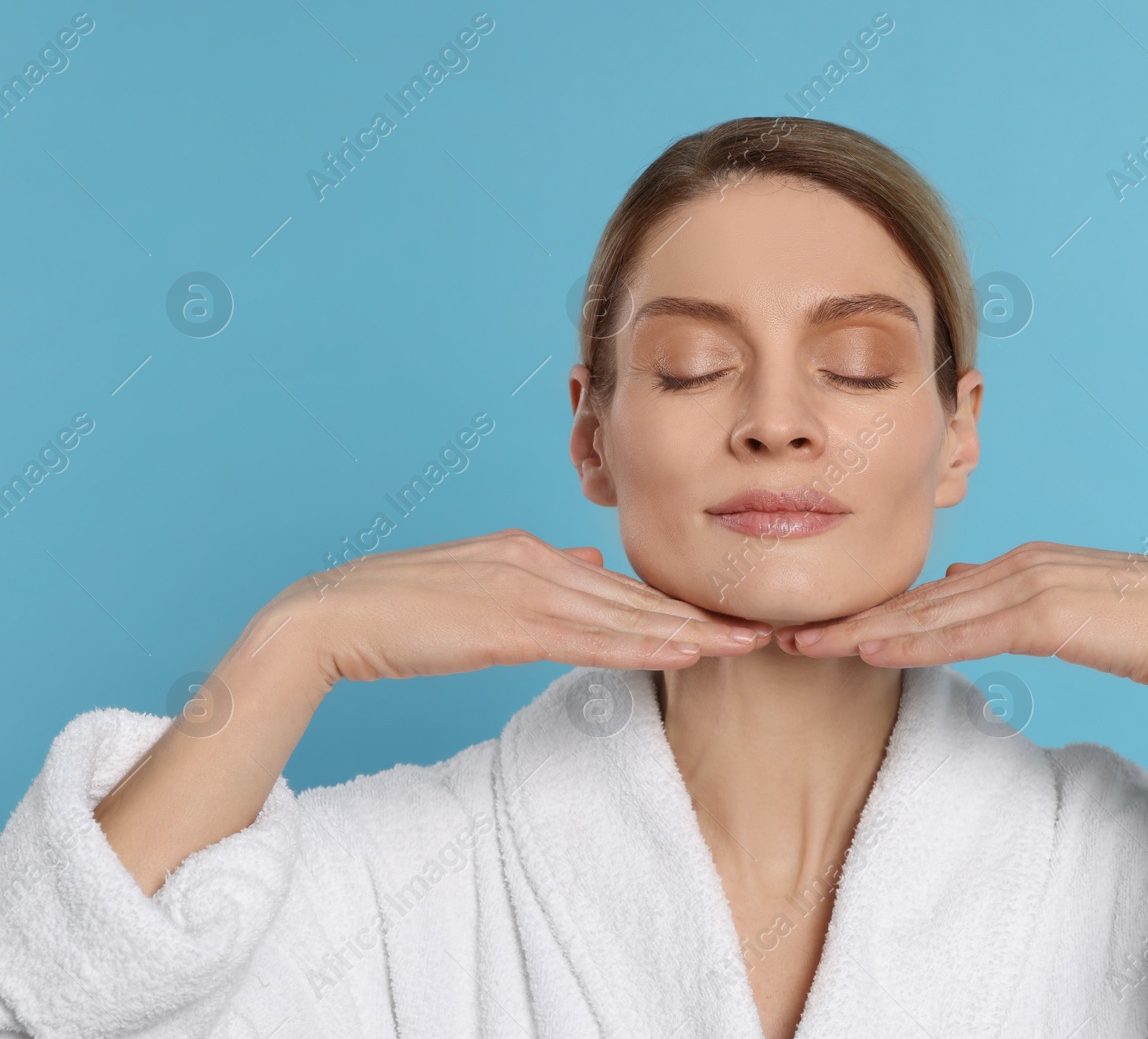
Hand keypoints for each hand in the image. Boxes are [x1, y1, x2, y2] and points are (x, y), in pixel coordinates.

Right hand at [267, 528, 773, 689]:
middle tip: (758, 629)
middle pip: (633, 598)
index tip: (718, 619)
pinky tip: (683, 654)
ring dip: (687, 634)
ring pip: (623, 618)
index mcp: (527, 551)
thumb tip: (589, 568)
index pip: (616, 585)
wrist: (332, 617)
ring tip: (740, 644)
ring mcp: (523, 590)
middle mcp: (535, 561)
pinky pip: (590, 641)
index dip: (670, 605)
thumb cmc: (396, 607)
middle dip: (699, 616)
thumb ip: (535, 575)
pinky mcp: (507, 625)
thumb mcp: (476, 580)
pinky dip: (642, 648)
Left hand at [772, 541, 1147, 697]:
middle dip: (846, 618)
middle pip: (915, 600)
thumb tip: (964, 581)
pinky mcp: (1046, 612)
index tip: (820, 627)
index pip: (931, 596)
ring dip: (861, 630)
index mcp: (1019, 566)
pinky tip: (869, 650)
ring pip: (928, 614)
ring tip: (801, 645)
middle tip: (781, 633)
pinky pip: (965, 633)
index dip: (872, 612)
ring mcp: (1028, 584)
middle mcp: (1014, 566)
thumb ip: (1013, 598)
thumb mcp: (1071, 608)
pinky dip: (914, 641)